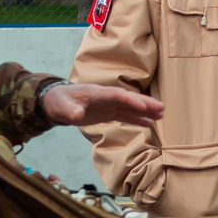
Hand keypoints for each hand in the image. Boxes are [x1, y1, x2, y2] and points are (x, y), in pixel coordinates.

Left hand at [40, 83, 164, 127]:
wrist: (55, 102)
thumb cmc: (58, 101)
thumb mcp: (61, 106)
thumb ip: (70, 110)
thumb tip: (77, 115)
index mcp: (97, 93)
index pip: (118, 95)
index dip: (131, 100)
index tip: (144, 105)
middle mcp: (106, 98)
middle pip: (129, 100)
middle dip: (145, 104)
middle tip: (162, 109)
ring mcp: (108, 105)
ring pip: (129, 108)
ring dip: (145, 112)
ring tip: (161, 116)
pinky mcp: (107, 113)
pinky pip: (124, 115)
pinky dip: (136, 119)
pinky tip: (148, 124)